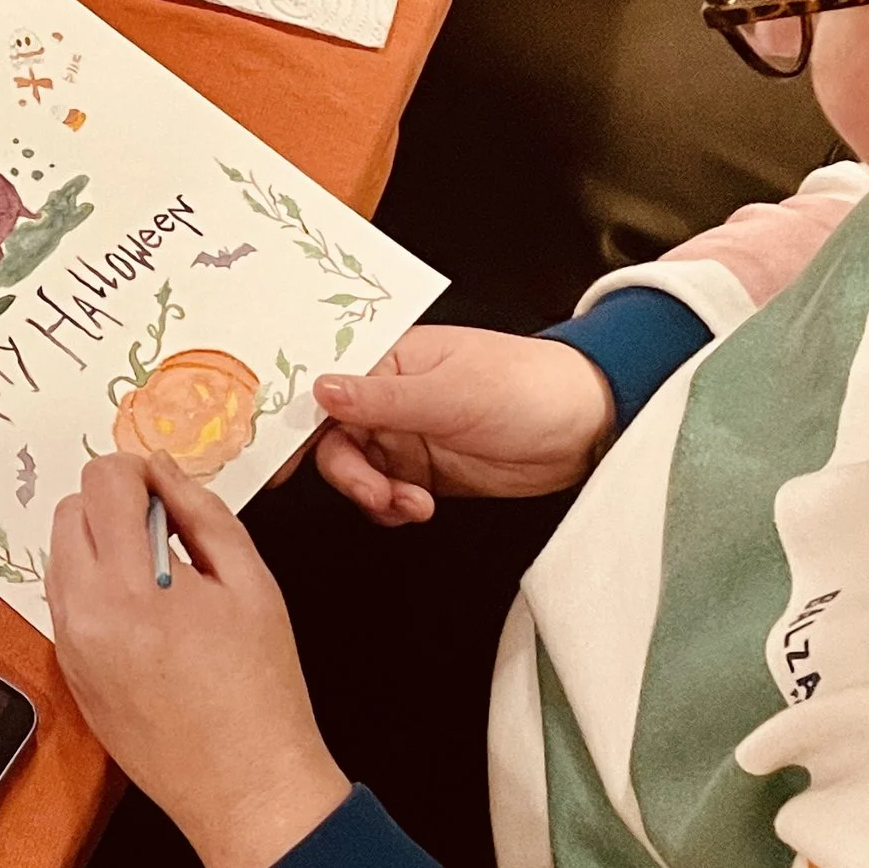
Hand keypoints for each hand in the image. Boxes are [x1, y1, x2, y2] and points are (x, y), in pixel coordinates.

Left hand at [48, 454, 346, 867]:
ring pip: (58, 556)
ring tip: (157, 577)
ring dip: (98, 545)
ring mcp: (70, 646)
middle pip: (66, 511)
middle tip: (163, 532)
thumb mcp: (250, 583)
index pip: (101, 483)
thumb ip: (202, 514)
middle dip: (111, 505)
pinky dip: (94, 587)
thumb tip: (165, 473)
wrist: (245, 787)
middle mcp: (83, 613)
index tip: (164, 491)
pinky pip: (63, 602)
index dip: (137, 472)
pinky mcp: (69, 673)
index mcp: (129, 587)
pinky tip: (145, 613)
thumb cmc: (259, 690)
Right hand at [311, 326, 613, 528]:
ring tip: (411, 503)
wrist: (588, 426)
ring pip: (357, 471)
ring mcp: (406, 436)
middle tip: (375, 492)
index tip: (280, 458)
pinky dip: (392, 508)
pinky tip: (417, 507)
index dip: (297, 421)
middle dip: (347, 472)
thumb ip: (380, 398)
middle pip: (333, 439)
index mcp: (389, 360)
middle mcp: (389, 397)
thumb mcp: (450, 392)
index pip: (325, 387)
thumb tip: (320, 390)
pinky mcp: (424, 471)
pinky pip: (385, 494)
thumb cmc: (528, 385)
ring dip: (373, 494)